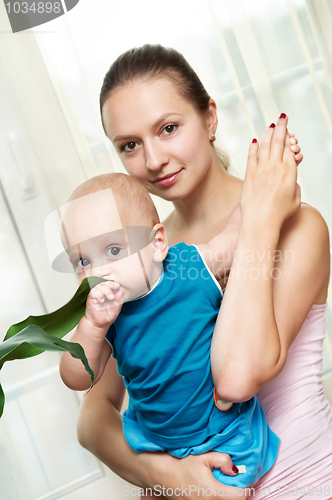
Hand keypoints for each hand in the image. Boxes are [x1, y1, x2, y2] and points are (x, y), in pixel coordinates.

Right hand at [85, 281, 122, 328]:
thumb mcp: (117, 308)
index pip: (110, 284)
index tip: (117, 285)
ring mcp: (96, 295)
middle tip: (114, 294)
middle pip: (105, 283)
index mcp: (108, 293)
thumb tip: (119, 291)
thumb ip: (119, 300)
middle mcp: (102, 292)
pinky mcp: (90, 298)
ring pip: (99, 286)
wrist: (99, 324)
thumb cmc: (107, 316)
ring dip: (105, 290)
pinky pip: (93, 291)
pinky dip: (98, 294)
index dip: (113, 283)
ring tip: (110, 298)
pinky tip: (101, 300)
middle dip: (110, 285)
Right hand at [146, 451, 249, 499]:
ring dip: (226, 496)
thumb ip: (223, 460)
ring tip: (221, 485)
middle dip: (237, 493)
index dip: (247, 487)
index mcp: (215, 493)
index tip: (245, 479)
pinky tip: (211, 489)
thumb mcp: (204, 456)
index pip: (242, 497)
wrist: (160, 474)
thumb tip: (235, 470)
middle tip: (234, 481)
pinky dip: (216, 498)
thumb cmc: (180, 463)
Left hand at [241, 113, 300, 229]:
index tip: (290, 135)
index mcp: (290, 172)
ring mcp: (261, 169)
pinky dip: (254, 146)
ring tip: (271, 125)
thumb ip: (293, 186)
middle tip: (282, 117)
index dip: (290, 140)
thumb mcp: (295, 199)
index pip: (290, 149)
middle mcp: (276, 167)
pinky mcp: (250, 174)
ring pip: (265, 145)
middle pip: (279, 141)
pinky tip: (256, 140)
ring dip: (268, 133)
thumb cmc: (279, 214)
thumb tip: (290, 181)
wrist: (261, 221)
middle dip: (281, 127)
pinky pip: (252, 156)